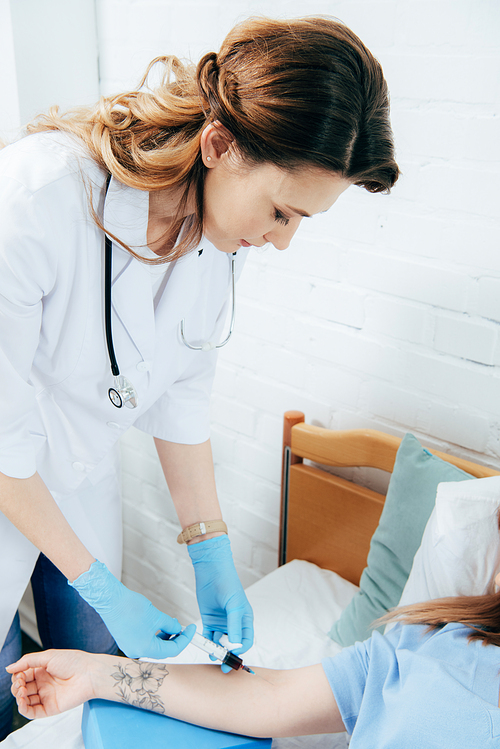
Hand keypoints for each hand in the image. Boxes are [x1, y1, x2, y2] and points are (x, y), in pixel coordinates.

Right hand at [8, 650, 94, 718]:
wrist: (90, 674)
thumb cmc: (74, 661)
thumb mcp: (48, 656)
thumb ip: (27, 661)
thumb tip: (9, 667)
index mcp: (42, 670)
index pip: (22, 675)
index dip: (17, 676)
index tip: (18, 674)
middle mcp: (43, 683)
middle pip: (22, 688)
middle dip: (17, 686)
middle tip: (21, 683)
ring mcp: (46, 696)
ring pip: (25, 701)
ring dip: (19, 697)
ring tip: (23, 690)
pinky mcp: (50, 707)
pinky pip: (32, 712)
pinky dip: (23, 709)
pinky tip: (22, 701)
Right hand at [69, 561, 195, 658]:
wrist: (110, 600)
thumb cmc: (130, 607)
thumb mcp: (157, 616)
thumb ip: (170, 625)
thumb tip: (178, 629)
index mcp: (145, 649)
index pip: (173, 650)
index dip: (185, 639)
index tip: (191, 630)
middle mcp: (136, 652)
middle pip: (163, 650)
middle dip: (175, 639)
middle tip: (184, 628)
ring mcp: (130, 647)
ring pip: (154, 646)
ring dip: (165, 637)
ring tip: (172, 623)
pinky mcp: (126, 641)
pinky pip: (145, 642)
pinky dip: (155, 635)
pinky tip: (159, 625)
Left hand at [188, 536, 253, 670]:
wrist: (211, 571)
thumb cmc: (228, 584)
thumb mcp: (234, 605)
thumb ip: (235, 625)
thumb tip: (236, 645)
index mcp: (245, 619)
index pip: (246, 641)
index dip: (241, 650)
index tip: (232, 656)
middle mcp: (234, 623)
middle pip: (233, 644)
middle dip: (229, 656)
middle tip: (223, 667)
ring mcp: (221, 622)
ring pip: (220, 642)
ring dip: (216, 650)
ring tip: (211, 656)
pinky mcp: (209, 620)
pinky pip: (208, 635)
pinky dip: (206, 642)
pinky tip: (203, 646)